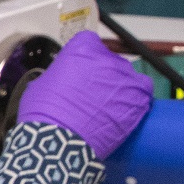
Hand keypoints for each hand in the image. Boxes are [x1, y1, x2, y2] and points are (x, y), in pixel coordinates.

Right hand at [17, 30, 153, 160]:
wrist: (59, 140)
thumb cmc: (44, 114)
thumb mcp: (40, 84)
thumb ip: (58, 75)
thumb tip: (62, 81)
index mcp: (82, 49)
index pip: (88, 43)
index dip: (83, 58)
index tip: (79, 70)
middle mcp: (107, 58)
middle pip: (109, 60)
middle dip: (101, 74)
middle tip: (90, 93)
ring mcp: (125, 78)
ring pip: (126, 76)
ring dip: (118, 87)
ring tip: (105, 106)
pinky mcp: (139, 98)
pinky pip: (143, 91)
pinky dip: (135, 98)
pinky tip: (122, 109)